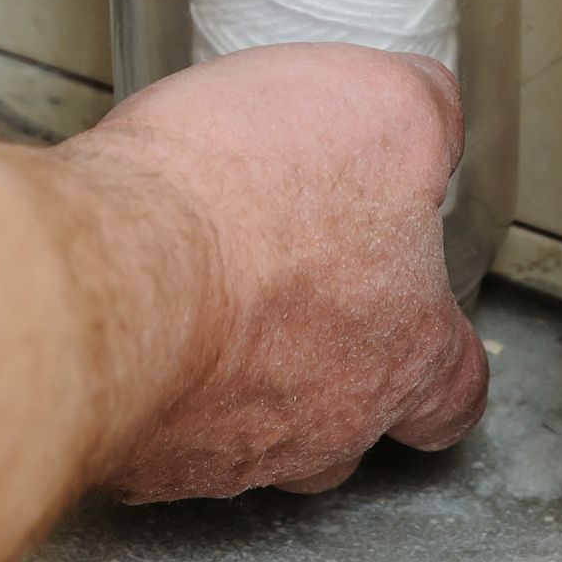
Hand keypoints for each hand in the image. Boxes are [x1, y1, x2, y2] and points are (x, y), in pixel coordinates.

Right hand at [41, 45, 488, 500]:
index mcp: (404, 354)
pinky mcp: (139, 456)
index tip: (415, 310)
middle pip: (351, 420)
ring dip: (236, 370)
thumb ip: (431, 118)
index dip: (437, 347)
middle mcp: (328, 427)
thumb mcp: (384, 105)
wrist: (107, 270)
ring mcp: (230, 454)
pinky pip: (157, 423)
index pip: (453, 392)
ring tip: (203, 293)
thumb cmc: (241, 199)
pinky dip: (152, 371)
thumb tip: (438, 126)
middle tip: (287, 289)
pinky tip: (134, 308)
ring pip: (254, 431)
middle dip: (326, 361)